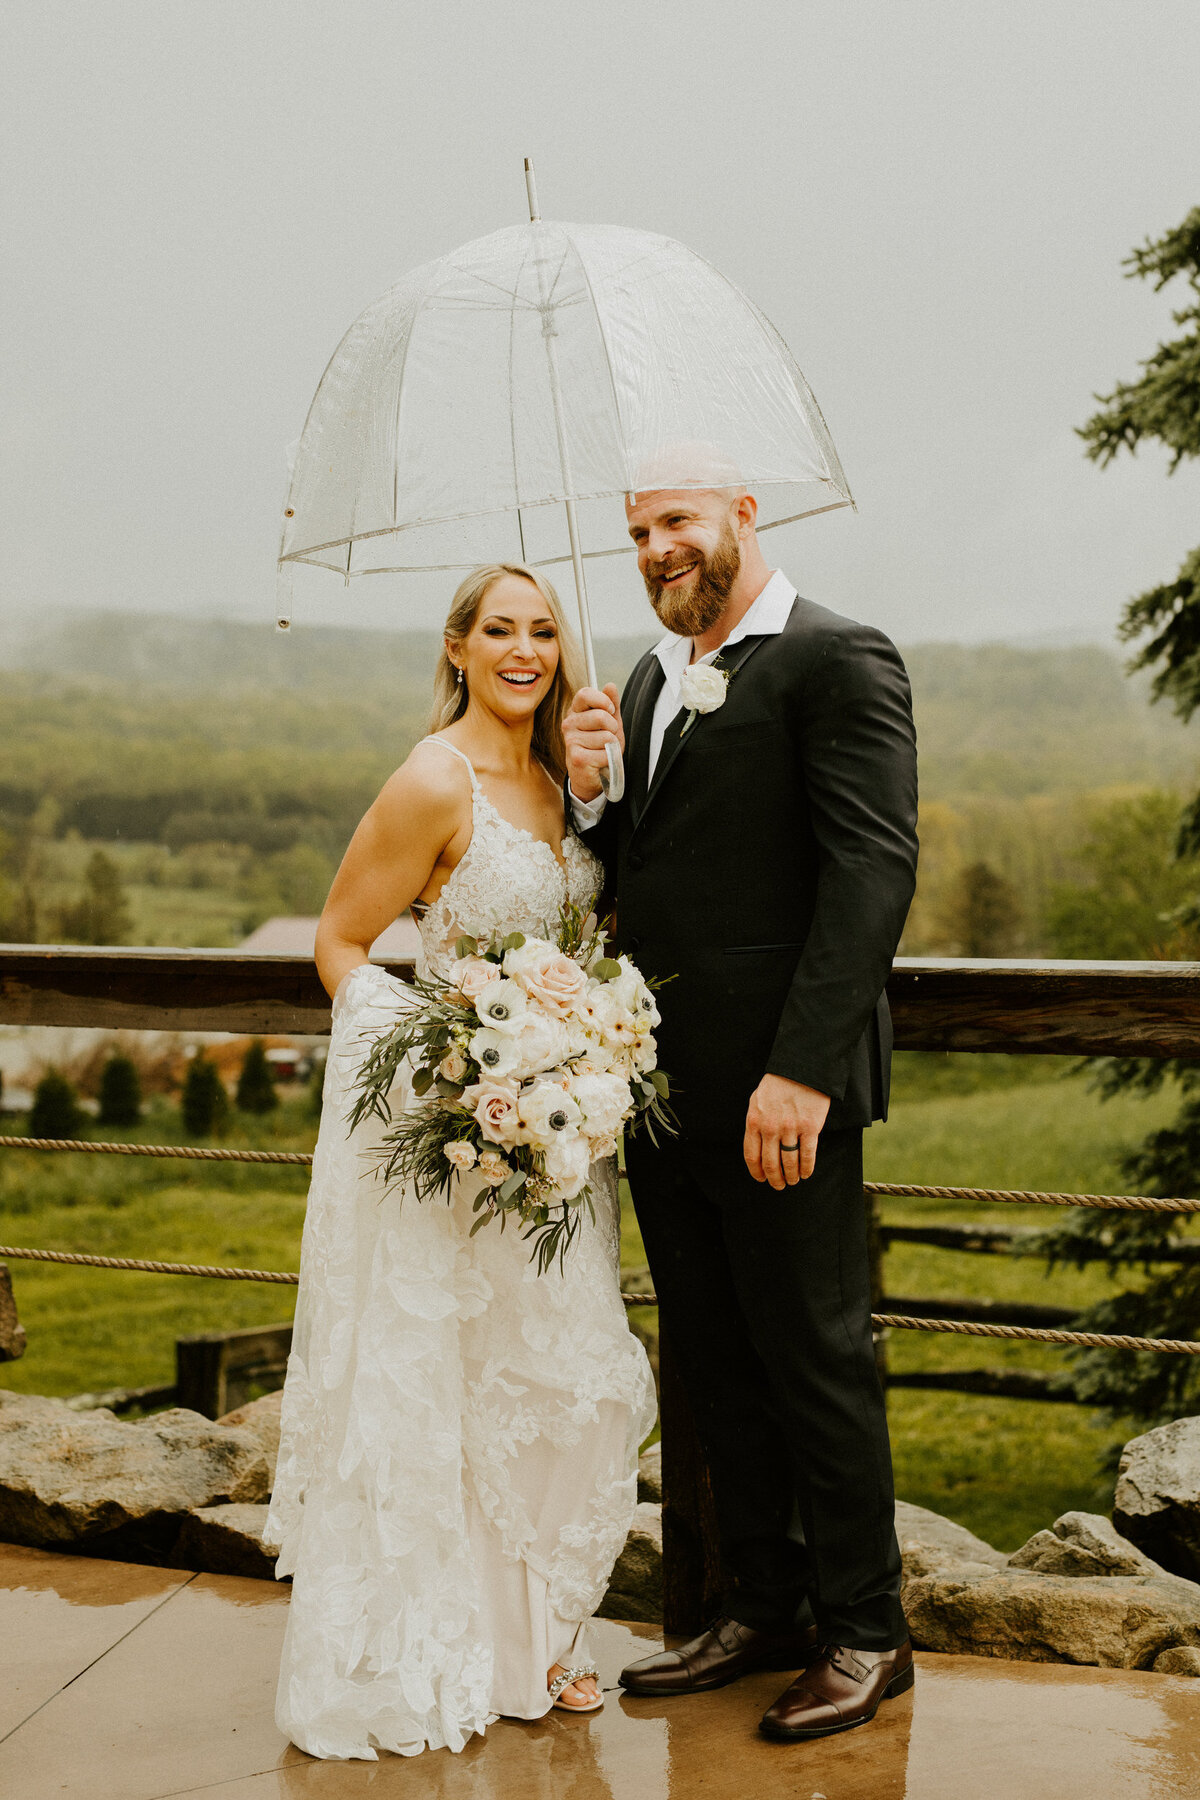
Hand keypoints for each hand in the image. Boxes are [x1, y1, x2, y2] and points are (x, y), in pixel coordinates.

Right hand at [563, 683, 624, 802]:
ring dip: (611, 746)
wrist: (592, 775)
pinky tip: (600, 761)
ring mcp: (571, 741)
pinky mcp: (577, 758)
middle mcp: (569, 724)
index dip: (603, 700)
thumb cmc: (599, 747)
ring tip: (603, 751)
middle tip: (608, 737)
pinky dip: (610, 759)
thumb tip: (610, 686)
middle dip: (612, 728)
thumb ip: (611, 704)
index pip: (585, 694)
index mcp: (575, 711)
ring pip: (606, 737)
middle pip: (600, 716)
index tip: (610, 710)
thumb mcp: (609, 723)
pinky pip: (606, 753)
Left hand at [744, 1075, 830, 1188]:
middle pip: (770, 1164)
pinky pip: (807, 1155)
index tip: (762, 1179)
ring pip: (789, 1163)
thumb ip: (755, 1123)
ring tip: (794, 1180)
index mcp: (754, 1121)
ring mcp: (790, 1128)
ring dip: (791, 1176)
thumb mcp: (757, 1101)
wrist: (801, 1068)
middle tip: (779, 1185)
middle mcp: (770, 1127)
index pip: (752, 1156)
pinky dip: (807, 1168)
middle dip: (775, 1179)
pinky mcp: (810, 1127)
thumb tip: (756, 1146)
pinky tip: (806, 1173)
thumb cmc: (778, 1084)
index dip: (757, 1172)